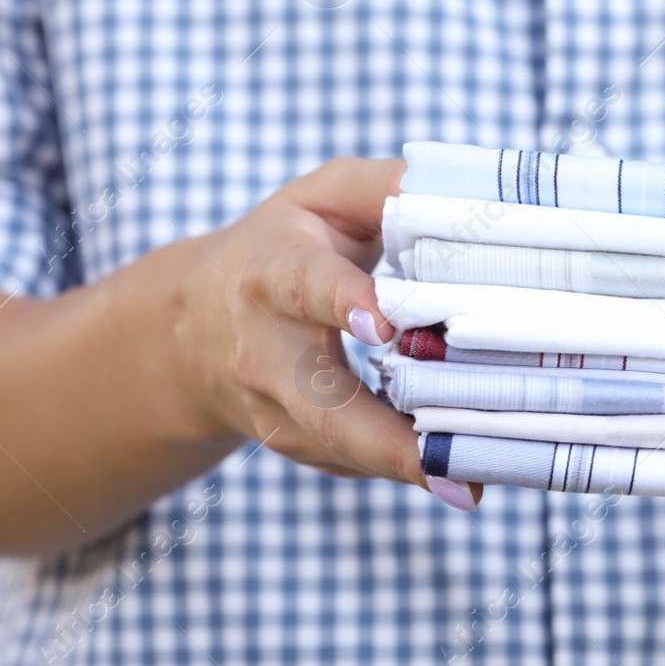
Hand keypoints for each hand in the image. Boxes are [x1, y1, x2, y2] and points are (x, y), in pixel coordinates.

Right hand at [182, 157, 480, 510]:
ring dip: (407, 466)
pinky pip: (359, 461)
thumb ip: (383, 186)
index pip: (307, 286)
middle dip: (382, 437)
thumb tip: (464, 192)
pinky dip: (409, 469)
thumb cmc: (283, 246)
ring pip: (343, 448)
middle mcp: (268, 353)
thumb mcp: (321, 198)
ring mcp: (279, 412)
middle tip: (445, 459)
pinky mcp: (301, 448)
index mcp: (274, 275)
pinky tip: (462, 472)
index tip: (383, 323)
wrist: (194, 328)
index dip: (343, 301)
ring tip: (470, 479)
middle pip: (322, 405)